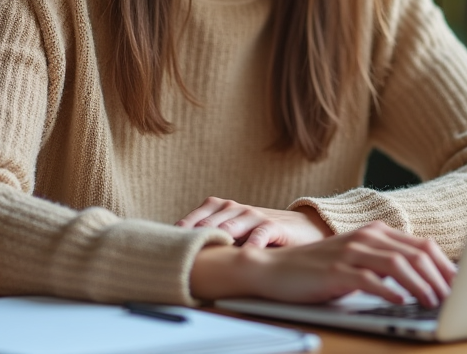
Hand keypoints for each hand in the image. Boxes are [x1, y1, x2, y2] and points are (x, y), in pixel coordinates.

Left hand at [176, 197, 332, 247]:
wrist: (301, 228)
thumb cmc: (258, 235)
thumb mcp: (233, 235)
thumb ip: (211, 241)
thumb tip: (177, 258)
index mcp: (220, 209)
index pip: (194, 218)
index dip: (180, 233)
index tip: (165, 250)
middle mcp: (234, 208)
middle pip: (209, 222)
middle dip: (195, 238)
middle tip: (179, 255)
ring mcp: (254, 215)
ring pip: (231, 224)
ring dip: (219, 237)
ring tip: (208, 251)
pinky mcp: (274, 225)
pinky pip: (261, 232)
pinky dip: (253, 241)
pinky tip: (246, 252)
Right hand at [190, 222, 456, 307]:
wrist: (275, 269)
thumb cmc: (318, 270)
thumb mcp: (357, 261)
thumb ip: (386, 264)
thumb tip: (425, 281)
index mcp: (376, 232)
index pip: (421, 246)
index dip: (445, 266)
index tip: (461, 286)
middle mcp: (366, 237)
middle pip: (415, 253)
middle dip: (439, 277)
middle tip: (454, 298)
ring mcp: (350, 251)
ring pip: (397, 264)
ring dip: (420, 285)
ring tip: (433, 302)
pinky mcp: (335, 270)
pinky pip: (368, 279)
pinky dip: (389, 291)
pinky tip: (401, 303)